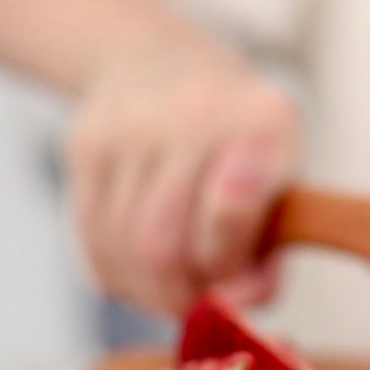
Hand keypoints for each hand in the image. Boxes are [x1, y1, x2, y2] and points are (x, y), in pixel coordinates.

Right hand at [66, 37, 299, 315]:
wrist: (165, 62)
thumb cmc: (243, 144)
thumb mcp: (282, 179)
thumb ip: (273, 246)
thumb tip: (244, 304)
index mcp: (264, 124)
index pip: (233, 211)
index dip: (233, 270)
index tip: (242, 291)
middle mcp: (196, 116)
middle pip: (163, 248)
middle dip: (182, 298)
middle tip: (200, 307)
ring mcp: (132, 128)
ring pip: (123, 252)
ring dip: (149, 296)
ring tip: (174, 295)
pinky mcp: (86, 146)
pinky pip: (92, 241)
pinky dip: (118, 279)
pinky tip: (141, 279)